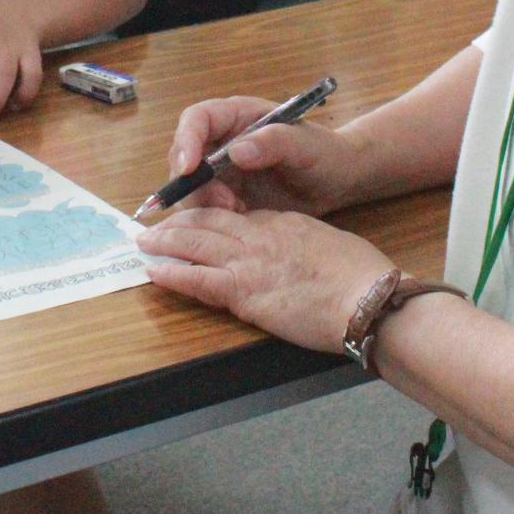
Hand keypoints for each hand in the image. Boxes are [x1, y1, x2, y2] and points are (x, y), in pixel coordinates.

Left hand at [137, 207, 393, 352]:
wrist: (368, 296)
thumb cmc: (363, 277)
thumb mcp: (331, 247)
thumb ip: (306, 247)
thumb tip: (299, 259)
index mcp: (282, 223)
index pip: (237, 217)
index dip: (210, 217)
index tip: (196, 221)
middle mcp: (259, 235)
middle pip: (208, 222)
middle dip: (178, 222)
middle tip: (156, 225)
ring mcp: (248, 262)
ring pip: (195, 244)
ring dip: (165, 242)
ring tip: (144, 242)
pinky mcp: (244, 292)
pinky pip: (197, 280)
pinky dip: (171, 274)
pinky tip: (153, 272)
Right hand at [163, 95, 356, 216]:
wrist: (337, 181)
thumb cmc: (325, 153)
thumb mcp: (306, 145)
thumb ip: (274, 142)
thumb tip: (236, 152)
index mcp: (236, 116)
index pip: (196, 119)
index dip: (186, 140)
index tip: (189, 168)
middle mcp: (221, 141)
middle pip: (184, 157)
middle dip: (195, 183)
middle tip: (225, 203)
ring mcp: (221, 170)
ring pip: (191, 187)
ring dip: (205, 204)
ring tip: (239, 211)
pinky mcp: (226, 196)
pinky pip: (205, 208)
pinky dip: (215, 219)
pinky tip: (243, 219)